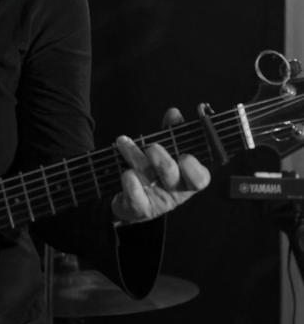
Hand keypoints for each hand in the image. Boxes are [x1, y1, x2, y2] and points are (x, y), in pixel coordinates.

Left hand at [111, 107, 209, 224]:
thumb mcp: (166, 151)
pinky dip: (131, 185)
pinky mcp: (139, 209)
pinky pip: (136, 199)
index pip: (200, 179)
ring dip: (135, 157)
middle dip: (162, 159)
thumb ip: (172, 132)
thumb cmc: (154, 173)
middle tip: (151, 147)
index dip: (193, 169)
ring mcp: (157, 202)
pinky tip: (126, 174)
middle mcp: (175, 192)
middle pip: (172, 176)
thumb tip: (174, 114)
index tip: (184, 156)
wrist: (131, 199)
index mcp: (187, 179)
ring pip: (149, 180)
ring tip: (123, 143)